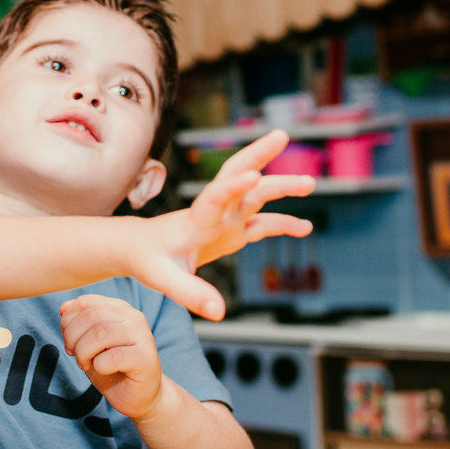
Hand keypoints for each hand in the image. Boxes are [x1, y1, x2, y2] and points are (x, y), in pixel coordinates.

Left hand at [60, 294, 162, 419]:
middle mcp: (133, 317)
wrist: (137, 396)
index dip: (68, 322)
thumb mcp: (86, 343)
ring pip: (99, 334)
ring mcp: (143, 336)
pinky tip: (102, 370)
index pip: (84, 302)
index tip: (69, 342)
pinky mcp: (146, 358)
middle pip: (90, 316)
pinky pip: (112, 357)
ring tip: (86, 364)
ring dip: (83, 352)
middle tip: (74, 355)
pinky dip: (98, 366)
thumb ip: (76, 323)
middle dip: (72, 338)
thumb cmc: (110, 368)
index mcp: (119, 308)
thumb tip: (64, 308)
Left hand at [130, 129, 314, 319]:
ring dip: (280, 187)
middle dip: (257, 155)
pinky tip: (305, 227)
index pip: (213, 199)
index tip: (253, 175)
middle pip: (236, 176)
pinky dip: (281, 223)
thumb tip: (218, 312)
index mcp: (195, 221)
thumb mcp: (165, 280)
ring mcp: (224, 219)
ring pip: (254, 195)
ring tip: (310, 183)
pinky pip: (261, 223)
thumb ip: (192, 294)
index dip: (232, 188)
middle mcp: (213, 213)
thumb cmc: (148, 260)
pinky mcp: (230, 231)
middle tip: (280, 135)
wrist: (139, 248)